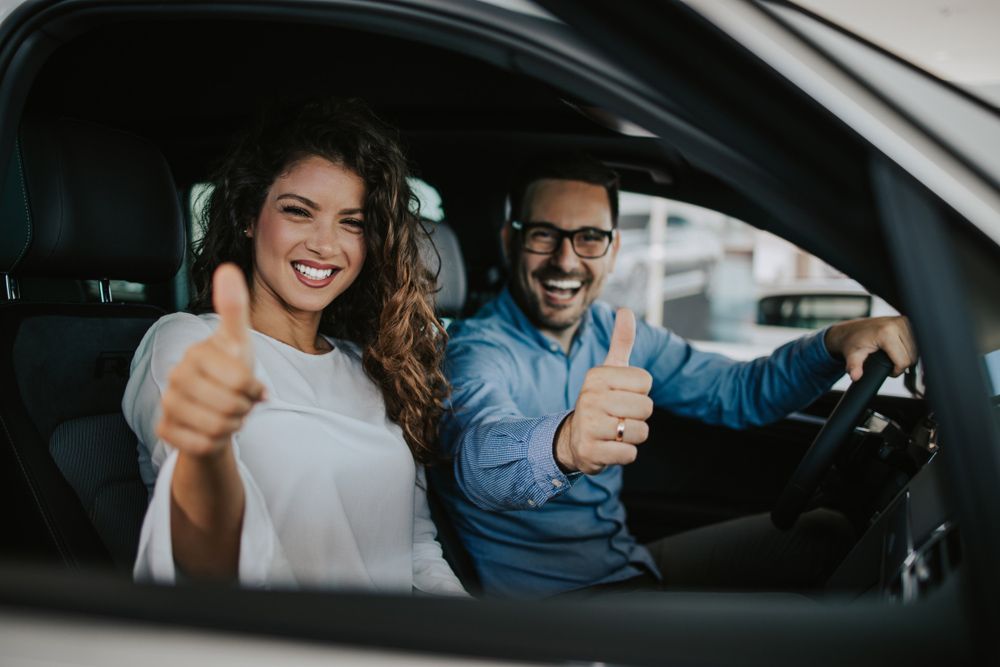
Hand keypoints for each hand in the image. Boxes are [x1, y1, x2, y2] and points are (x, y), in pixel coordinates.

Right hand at [156, 263, 264, 458]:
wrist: (214, 405)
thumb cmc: (229, 369)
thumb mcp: (239, 340)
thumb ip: (235, 307)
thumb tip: (228, 269)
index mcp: (196, 353)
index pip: (239, 380)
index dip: (253, 388)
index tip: (252, 385)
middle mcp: (176, 376)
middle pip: (228, 407)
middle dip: (244, 409)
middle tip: (241, 403)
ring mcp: (167, 403)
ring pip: (216, 428)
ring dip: (232, 425)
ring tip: (229, 414)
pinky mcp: (164, 429)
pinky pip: (200, 444)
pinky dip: (215, 442)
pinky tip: (213, 429)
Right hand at [554, 308, 652, 474]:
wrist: (574, 437)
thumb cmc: (600, 400)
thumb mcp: (609, 370)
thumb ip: (621, 342)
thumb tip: (626, 310)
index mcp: (597, 375)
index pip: (646, 382)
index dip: (639, 392)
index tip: (621, 394)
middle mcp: (590, 398)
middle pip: (646, 408)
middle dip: (638, 416)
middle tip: (619, 416)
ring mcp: (589, 425)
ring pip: (640, 432)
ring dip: (632, 436)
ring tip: (614, 431)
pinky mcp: (591, 451)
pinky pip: (629, 454)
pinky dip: (625, 453)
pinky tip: (609, 446)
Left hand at [824, 315, 916, 380]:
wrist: (852, 330)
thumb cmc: (852, 342)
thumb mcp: (852, 355)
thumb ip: (854, 367)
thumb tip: (855, 376)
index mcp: (886, 332)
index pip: (903, 361)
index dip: (896, 371)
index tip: (888, 371)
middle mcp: (897, 324)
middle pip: (912, 356)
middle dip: (902, 364)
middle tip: (888, 363)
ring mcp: (904, 321)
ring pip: (917, 350)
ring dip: (907, 357)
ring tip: (893, 356)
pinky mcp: (907, 320)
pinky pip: (917, 342)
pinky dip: (910, 350)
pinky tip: (900, 350)